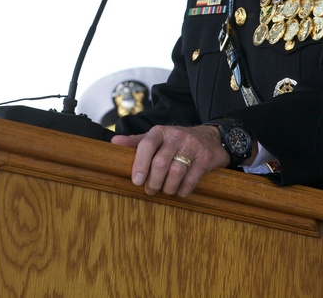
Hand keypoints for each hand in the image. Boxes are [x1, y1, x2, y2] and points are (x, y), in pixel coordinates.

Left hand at [111, 125, 228, 197]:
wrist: (209, 137)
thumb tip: (113, 142)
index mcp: (160, 131)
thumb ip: (136, 142)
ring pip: (176, 171)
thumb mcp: (157, 137)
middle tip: (150, 190)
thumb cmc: (176, 141)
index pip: (146, 145)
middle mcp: (176, 136)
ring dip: (168, 187)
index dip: (140, 164)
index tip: (136, 181)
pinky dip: (183, 189)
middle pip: (161, 162)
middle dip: (153, 181)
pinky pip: (192, 178)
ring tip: (165, 191)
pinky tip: (179, 192)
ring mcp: (192, 146)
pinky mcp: (206, 157)